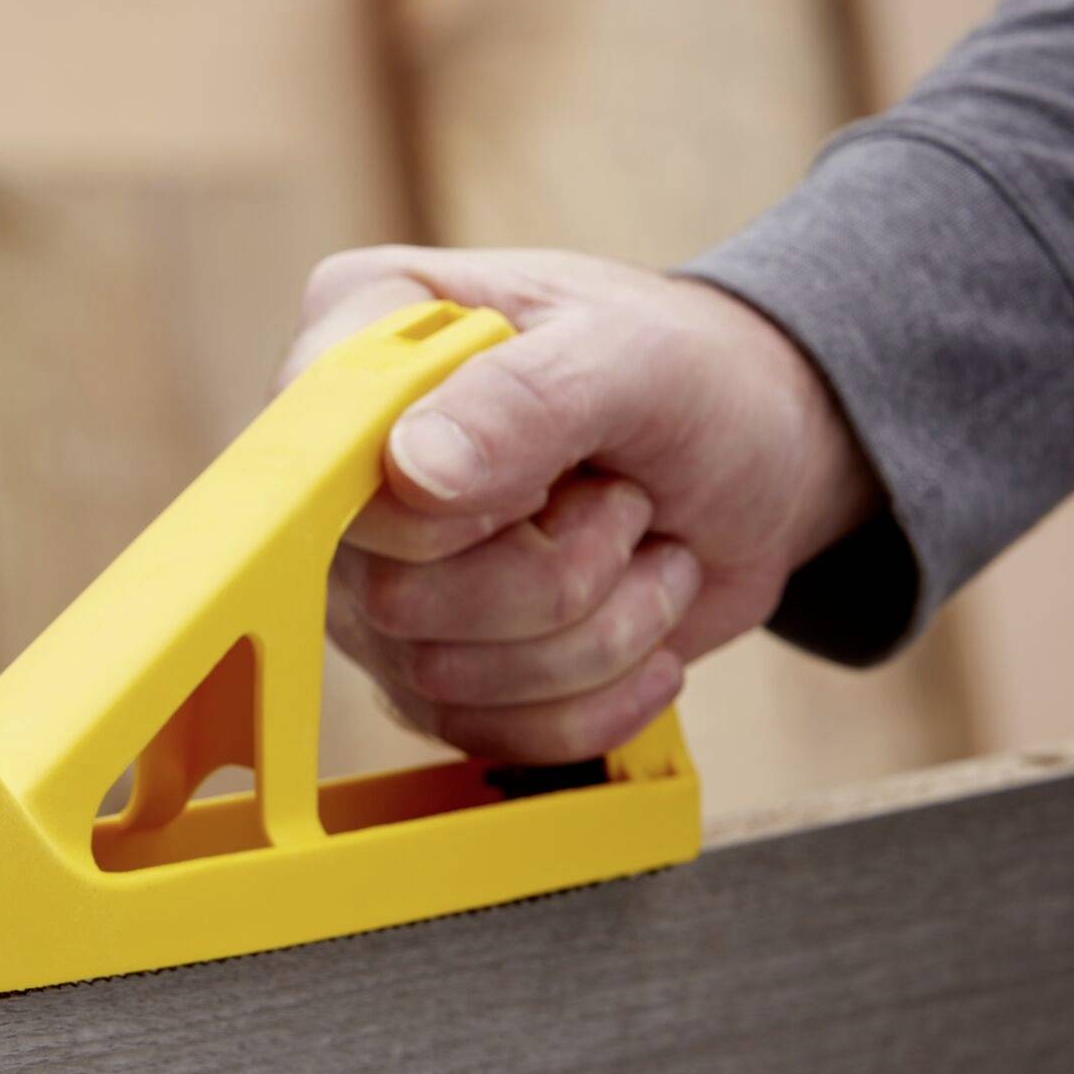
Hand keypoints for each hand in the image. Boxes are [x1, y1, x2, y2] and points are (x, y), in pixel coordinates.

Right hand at [283, 246, 880, 763]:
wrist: (754, 468)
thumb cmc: (693, 380)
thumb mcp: (638, 358)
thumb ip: (526, 397)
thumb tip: (411, 471)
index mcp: (362, 340)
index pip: (319, 458)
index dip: (434, 503)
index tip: (543, 483)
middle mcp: (345, 469)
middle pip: (391, 592)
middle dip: (553, 573)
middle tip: (623, 502)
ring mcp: (375, 575)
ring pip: (441, 676)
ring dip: (593, 634)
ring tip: (642, 552)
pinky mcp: (423, 665)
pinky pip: (483, 733)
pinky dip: (594, 698)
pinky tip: (639, 626)